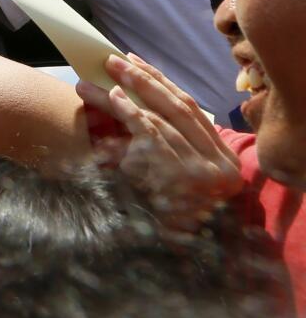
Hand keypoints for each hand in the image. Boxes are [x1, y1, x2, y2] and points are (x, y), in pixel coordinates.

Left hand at [76, 53, 241, 229]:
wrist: (167, 257)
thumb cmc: (164, 216)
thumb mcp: (174, 177)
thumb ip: (167, 143)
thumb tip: (130, 101)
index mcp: (224, 159)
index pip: (190, 109)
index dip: (162, 82)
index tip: (137, 63)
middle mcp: (218, 163)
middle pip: (176, 106)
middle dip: (143, 80)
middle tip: (112, 60)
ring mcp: (200, 168)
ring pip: (159, 118)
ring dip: (123, 96)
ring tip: (94, 82)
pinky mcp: (178, 173)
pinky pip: (150, 133)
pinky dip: (130, 113)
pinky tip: (112, 97)